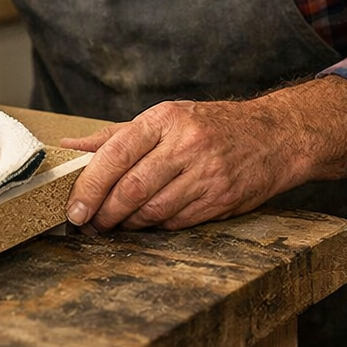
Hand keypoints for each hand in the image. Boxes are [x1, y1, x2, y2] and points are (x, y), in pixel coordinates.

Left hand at [61, 98, 293, 231]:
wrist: (275, 136)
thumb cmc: (209, 125)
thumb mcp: (162, 118)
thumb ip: (114, 136)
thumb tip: (70, 147)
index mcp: (164, 120)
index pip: (116, 154)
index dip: (89, 185)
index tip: (73, 207)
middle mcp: (186, 146)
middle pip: (132, 188)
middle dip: (103, 212)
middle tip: (87, 223)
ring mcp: (207, 175)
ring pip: (154, 210)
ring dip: (126, 224)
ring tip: (111, 225)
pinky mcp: (222, 201)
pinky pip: (177, 222)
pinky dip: (154, 227)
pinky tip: (143, 225)